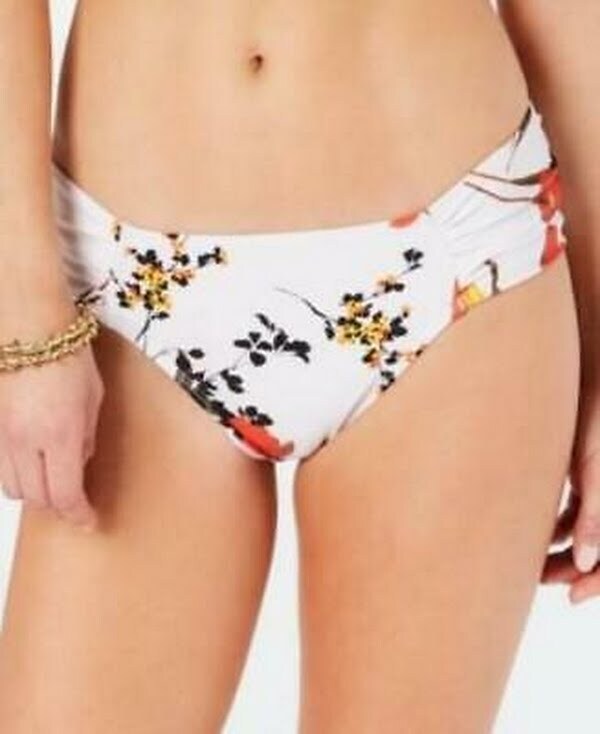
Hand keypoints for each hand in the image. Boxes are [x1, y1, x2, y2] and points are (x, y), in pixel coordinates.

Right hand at [0, 308, 104, 530]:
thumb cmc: (68, 354)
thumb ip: (87, 436)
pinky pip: (0, 466)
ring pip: (13, 487)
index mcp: (61, 434)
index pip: (65, 494)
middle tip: (74, 503)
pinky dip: (16, 474)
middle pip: (37, 498)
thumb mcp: (94, 398)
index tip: (88, 521)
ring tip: (52, 482)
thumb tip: (80, 463)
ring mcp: (2, 434)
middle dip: (58, 507)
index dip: (78, 514)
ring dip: (35, 493)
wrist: (30, 324)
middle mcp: (26, 440)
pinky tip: (31, 463)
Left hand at [541, 382, 599, 603]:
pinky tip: (534, 532)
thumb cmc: (591, 418)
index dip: (599, 581)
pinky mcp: (581, 472)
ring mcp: (598, 484)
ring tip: (533, 562)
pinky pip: (575, 512)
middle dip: (577, 570)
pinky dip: (557, 527)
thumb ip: (593, 516)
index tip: (572, 596)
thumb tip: (585, 564)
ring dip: (563, 551)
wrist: (575, 373)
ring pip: (586, 533)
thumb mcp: (592, 467)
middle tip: (546, 581)